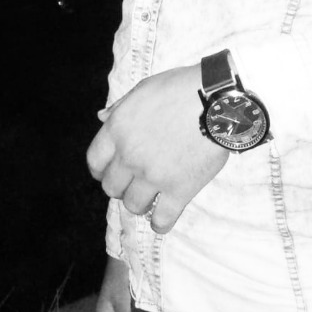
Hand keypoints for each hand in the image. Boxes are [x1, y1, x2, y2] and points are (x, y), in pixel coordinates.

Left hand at [86, 65, 227, 232]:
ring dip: (138, 202)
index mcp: (118, 129)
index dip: (100, 169)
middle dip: (120, 185)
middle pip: (111, 187)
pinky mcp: (179, 190)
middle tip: (132, 182)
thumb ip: (120, 107)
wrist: (216, 100)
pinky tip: (161, 220)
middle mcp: (130, 155)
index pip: (95, 161)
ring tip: (148, 197)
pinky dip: (159, 223)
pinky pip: (162, 218)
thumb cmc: (180, 88)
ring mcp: (153, 175)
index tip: (107, 171)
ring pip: (132, 205)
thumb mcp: (143, 89)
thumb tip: (101, 117)